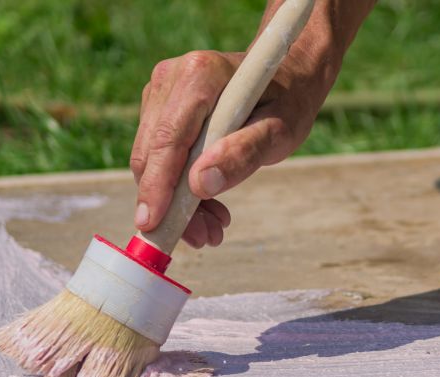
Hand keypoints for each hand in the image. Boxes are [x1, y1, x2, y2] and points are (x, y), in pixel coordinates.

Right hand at [130, 49, 326, 247]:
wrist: (287, 79)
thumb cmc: (288, 103)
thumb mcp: (280, 131)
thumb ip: (244, 154)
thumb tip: (201, 184)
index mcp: (200, 76)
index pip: (167, 139)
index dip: (156, 185)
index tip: (152, 224)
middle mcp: (171, 78)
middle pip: (153, 154)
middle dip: (170, 203)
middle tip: (204, 238)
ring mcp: (161, 92)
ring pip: (151, 161)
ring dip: (176, 202)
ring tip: (212, 228)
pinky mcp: (160, 108)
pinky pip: (158, 157)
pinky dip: (179, 188)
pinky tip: (206, 207)